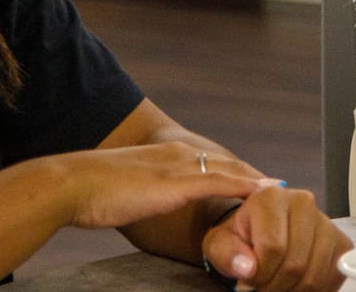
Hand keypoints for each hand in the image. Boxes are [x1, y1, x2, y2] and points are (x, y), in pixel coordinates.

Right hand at [54, 142, 266, 230]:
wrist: (74, 184)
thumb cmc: (92, 192)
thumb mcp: (126, 188)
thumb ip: (145, 192)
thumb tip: (149, 202)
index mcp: (167, 155)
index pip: (212, 163)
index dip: (237, 174)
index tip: (258, 184)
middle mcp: (178, 154)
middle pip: (227, 165)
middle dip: (254, 177)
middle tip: (281, 187)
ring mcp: (178, 166)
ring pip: (229, 171)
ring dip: (256, 181)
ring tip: (281, 190)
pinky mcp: (176, 182)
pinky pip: (219, 182)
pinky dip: (244, 186)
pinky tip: (261, 192)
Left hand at [202, 185, 349, 291]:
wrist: (261, 236)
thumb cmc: (241, 239)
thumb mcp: (220, 244)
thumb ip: (226, 253)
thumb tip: (248, 267)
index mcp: (271, 197)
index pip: (272, 248)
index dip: (258, 275)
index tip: (248, 281)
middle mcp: (303, 203)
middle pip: (294, 264)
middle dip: (274, 287)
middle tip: (262, 289)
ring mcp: (326, 222)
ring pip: (314, 276)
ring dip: (293, 291)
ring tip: (276, 287)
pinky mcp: (342, 243)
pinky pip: (331, 278)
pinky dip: (313, 291)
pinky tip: (295, 285)